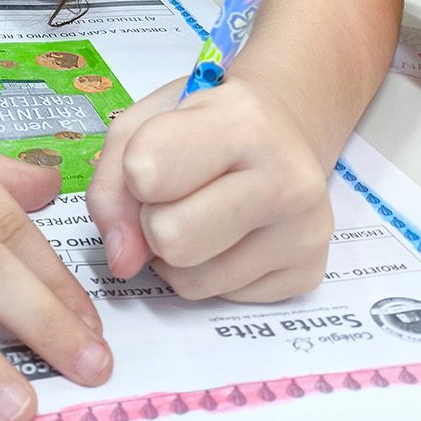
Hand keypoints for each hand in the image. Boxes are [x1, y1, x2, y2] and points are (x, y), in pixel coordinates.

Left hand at [86, 75, 332, 301]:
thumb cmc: (202, 123)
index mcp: (243, 121)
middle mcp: (287, 178)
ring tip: (201, 210)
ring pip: (192, 280)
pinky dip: (210, 272)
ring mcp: (305, 231)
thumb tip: (124, 261)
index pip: (147, 172)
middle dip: (154, 221)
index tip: (155, 156)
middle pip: (170, 239)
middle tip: (176, 193)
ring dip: (178, 254)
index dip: (134, 172)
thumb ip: (111, 185)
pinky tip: (229, 233)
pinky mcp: (309, 273)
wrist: (279, 129)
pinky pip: (222, 298)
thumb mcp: (142, 123)